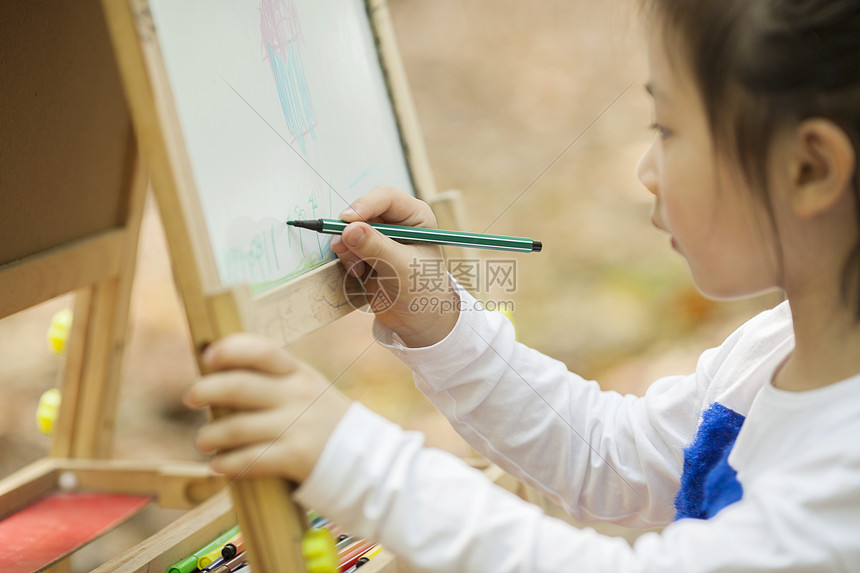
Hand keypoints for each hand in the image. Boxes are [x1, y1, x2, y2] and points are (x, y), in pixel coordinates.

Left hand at [184, 333, 351, 482]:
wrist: (366, 458)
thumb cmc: (324, 421)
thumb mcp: (307, 388)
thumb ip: (273, 380)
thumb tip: (218, 376)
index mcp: (298, 373)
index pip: (262, 350)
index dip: (231, 349)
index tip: (208, 355)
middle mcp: (297, 395)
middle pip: (240, 386)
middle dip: (207, 390)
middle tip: (190, 397)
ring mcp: (297, 426)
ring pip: (237, 427)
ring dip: (211, 435)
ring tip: (203, 441)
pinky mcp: (296, 457)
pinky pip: (250, 459)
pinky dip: (228, 463)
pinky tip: (218, 466)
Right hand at [331, 186, 459, 346]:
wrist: (418, 321)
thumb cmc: (423, 291)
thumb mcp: (402, 268)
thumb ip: (376, 247)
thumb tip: (349, 229)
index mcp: (416, 216)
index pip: (386, 197)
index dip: (364, 205)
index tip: (346, 221)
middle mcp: (397, 221)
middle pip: (363, 210)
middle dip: (350, 229)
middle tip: (341, 247)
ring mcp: (380, 236)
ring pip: (350, 228)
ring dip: (347, 247)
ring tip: (358, 269)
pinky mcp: (366, 251)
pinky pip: (346, 245)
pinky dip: (346, 258)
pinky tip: (358, 274)